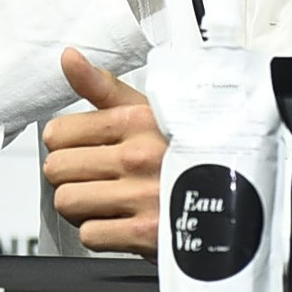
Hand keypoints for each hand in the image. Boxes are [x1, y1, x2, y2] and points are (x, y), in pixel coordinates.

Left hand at [42, 47, 166, 258]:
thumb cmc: (185, 149)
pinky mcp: (145, 233)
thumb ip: (101, 85)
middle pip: (57, 169)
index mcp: (135, 120)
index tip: (83, 148)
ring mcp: (142, 195)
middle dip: (70, 175)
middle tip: (94, 176)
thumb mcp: (149, 108)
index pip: (57, 133)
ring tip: (106, 198)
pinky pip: (89, 234)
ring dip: (81, 205)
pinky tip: (121, 220)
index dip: (66, 144)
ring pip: (67, 202)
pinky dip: (100, 232)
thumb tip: (68, 56)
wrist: (234, 196)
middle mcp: (137, 156)